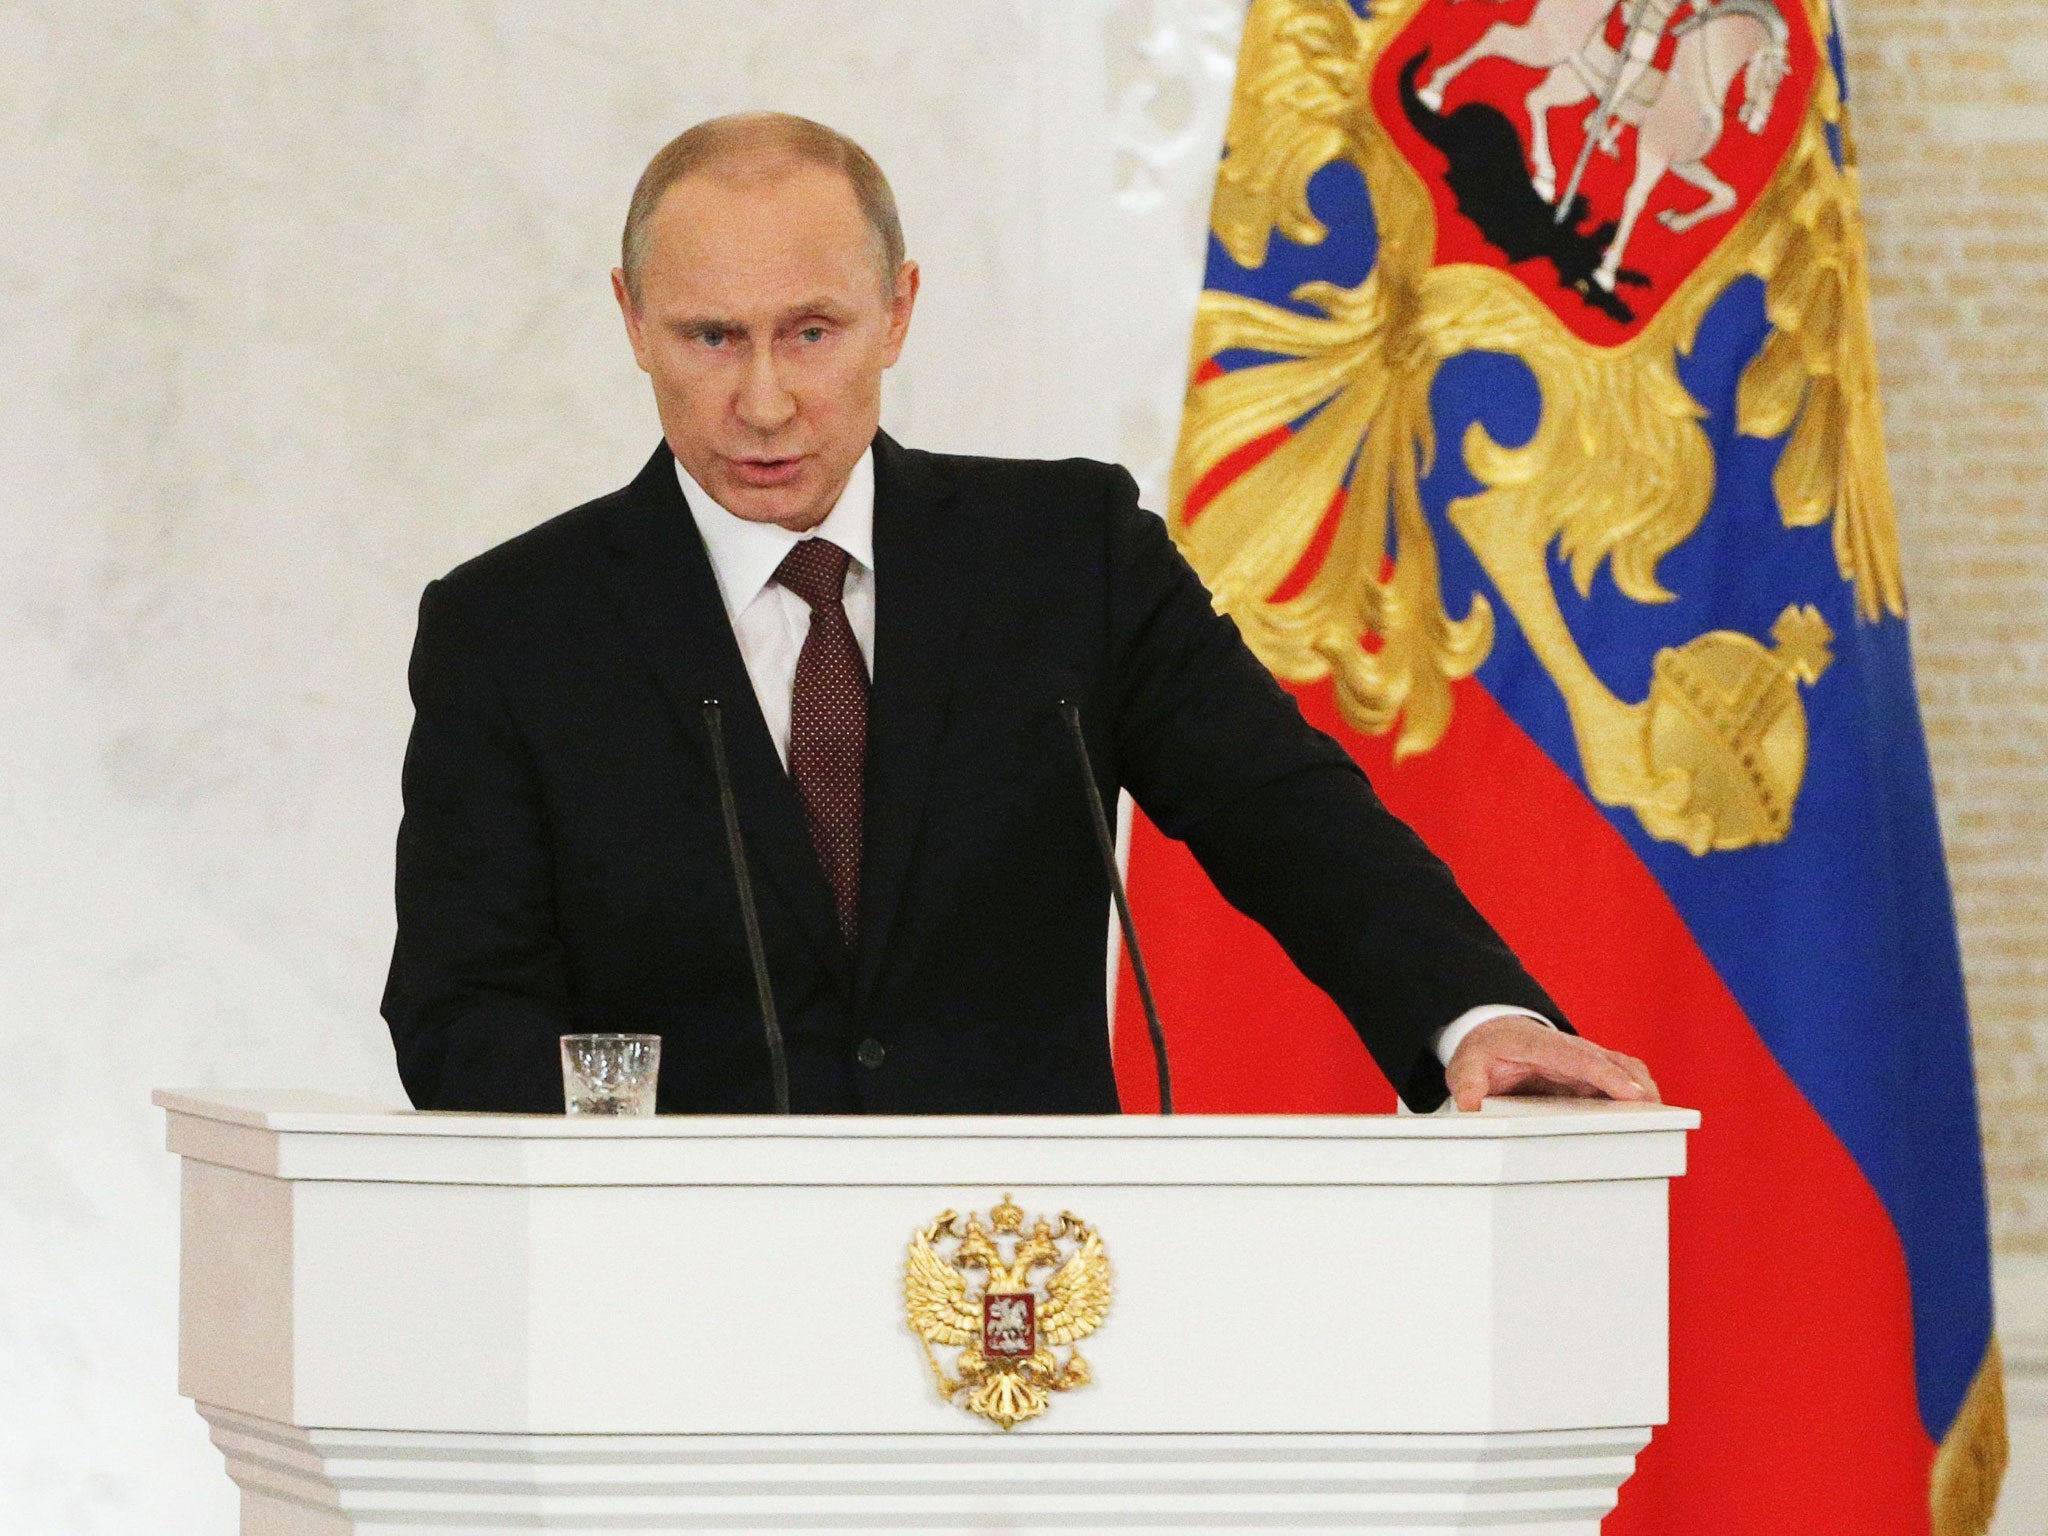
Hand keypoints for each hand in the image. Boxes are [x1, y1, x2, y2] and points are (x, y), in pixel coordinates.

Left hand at [1444, 1015, 1658, 1112]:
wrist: (1491, 1033)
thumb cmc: (1484, 1051)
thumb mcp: (1466, 1066)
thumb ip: (1467, 1085)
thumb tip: (1471, 1108)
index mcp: (1540, 1045)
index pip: (1580, 1058)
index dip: (1608, 1076)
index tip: (1631, 1094)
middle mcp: (1569, 1049)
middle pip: (1611, 1061)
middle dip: (1636, 1084)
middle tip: (1658, 1113)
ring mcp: (1583, 1058)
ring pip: (1624, 1066)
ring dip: (1643, 1087)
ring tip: (1662, 1119)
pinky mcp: (1590, 1071)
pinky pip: (1621, 1076)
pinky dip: (1638, 1090)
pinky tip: (1650, 1116)